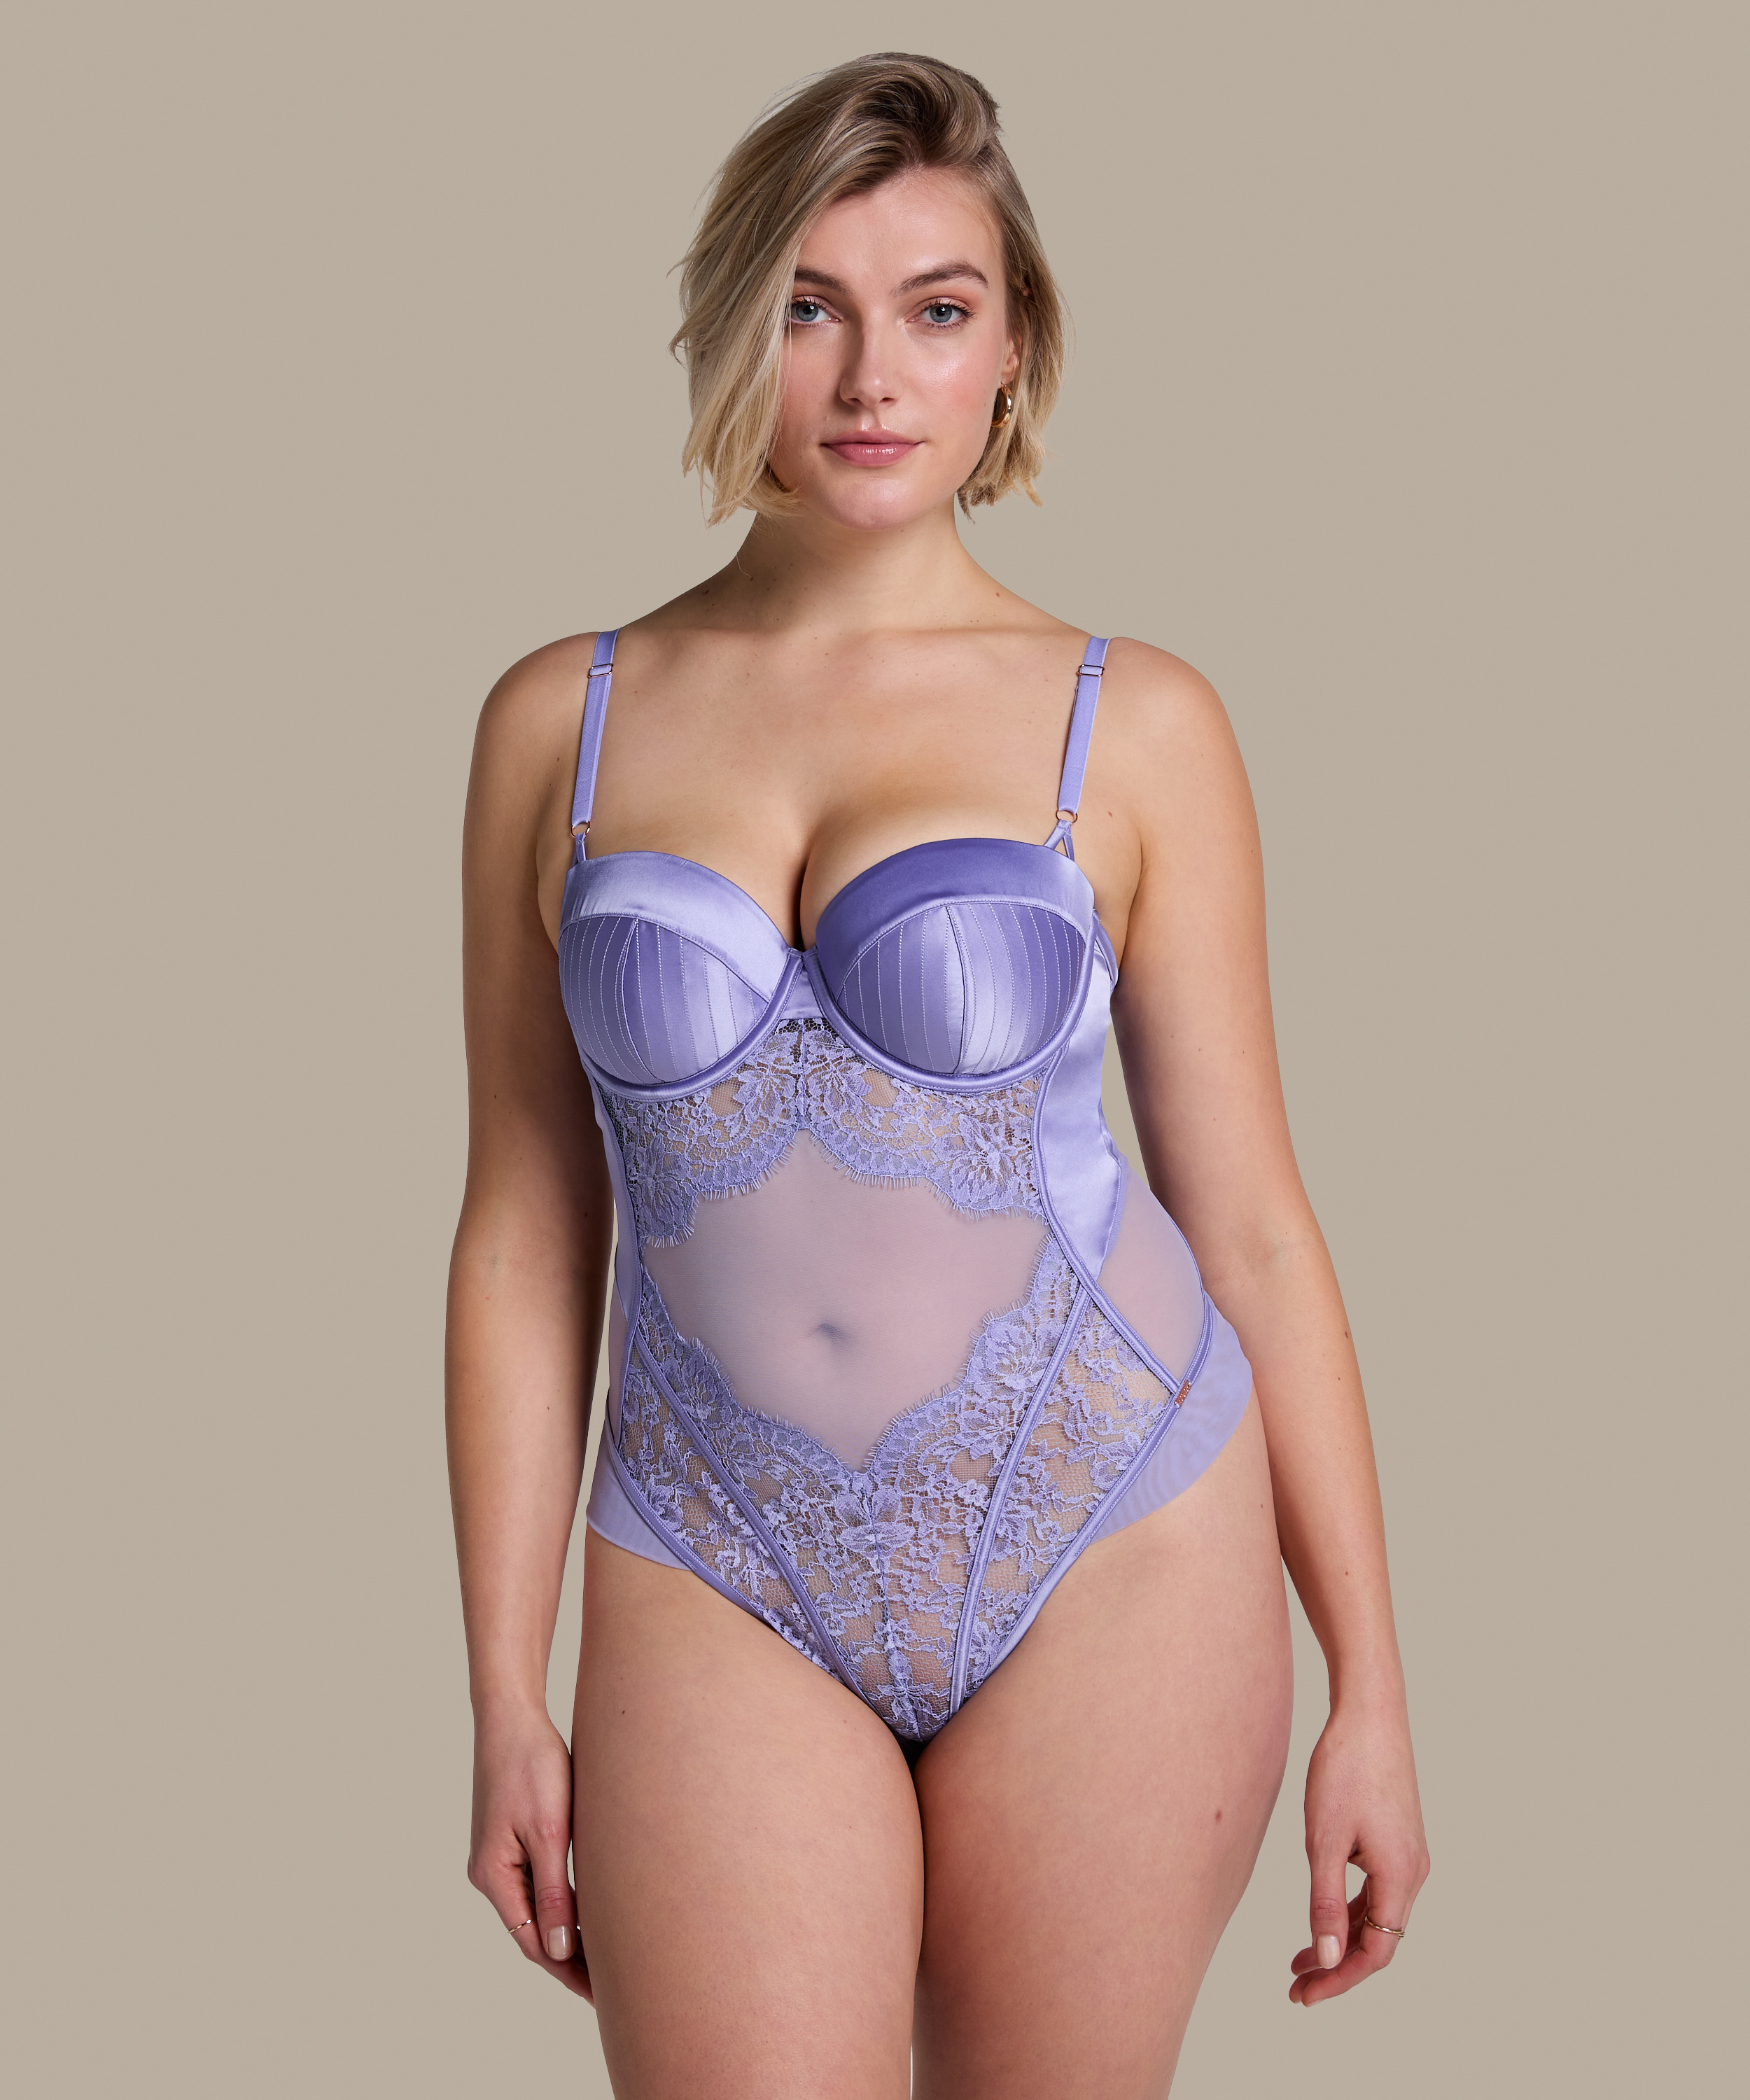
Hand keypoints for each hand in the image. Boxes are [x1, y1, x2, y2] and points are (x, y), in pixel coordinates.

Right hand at [467, 1703, 591, 1999]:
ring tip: (607, 1960)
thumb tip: (561, 1949)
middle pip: (533, 1931)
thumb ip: (555, 1891)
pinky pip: (538, 1885)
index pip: (533, 1941)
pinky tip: (588, 1914)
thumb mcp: (549, 1830)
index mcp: (494, 1876)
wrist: (512, 1717)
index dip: (568, 1971)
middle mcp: (490, 1874)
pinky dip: (563, 1904)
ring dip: (568, 1933)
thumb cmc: (532, 1766)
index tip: (603, 1995)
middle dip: (570, 1960)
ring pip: (536, 1910)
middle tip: (613, 1989)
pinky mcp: (511, 1840)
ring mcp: (498, 1858)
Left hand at [1289, 1692, 1428, 2005]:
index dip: (1340, 1979)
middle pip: (1380, 1940)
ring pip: (1377, 1916)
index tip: (1304, 1996)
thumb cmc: (1344, 1769)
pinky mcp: (1398, 1840)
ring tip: (1300, 1960)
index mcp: (1400, 1876)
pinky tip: (1323, 1914)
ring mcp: (1409, 1855)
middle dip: (1338, 1967)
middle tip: (1296, 1986)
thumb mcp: (1324, 1840)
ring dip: (1342, 1940)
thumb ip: (1324, 1903)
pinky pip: (1377, 1891)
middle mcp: (1413, 1872)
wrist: (1369, 1712)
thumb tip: (1328, 1959)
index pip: (1376, 1952)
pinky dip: (1350, 1910)